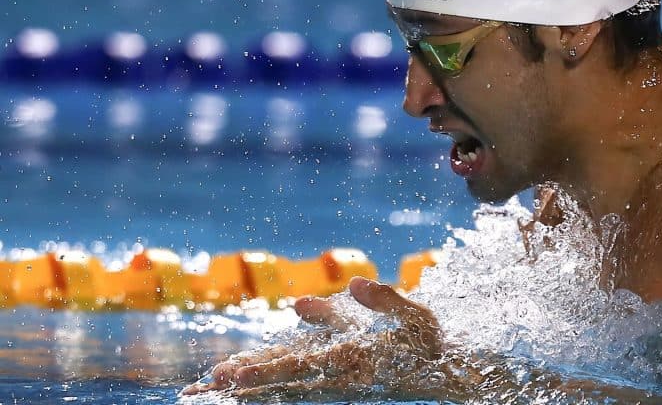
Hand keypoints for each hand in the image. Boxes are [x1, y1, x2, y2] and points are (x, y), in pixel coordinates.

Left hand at [180, 276, 443, 397]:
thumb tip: (353, 283)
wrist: (444, 374)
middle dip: (247, 383)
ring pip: (286, 386)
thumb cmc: (428, 341)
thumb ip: (384, 300)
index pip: (304, 366)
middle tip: (210, 383)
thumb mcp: (415, 316)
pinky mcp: (336, 383)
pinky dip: (268, 384)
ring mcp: (337, 384)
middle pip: (286, 382)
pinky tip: (242, 382)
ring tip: (210, 386)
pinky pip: (296, 385)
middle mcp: (340, 377)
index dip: (268, 370)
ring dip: (250, 386)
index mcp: (356, 359)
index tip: (236, 374)